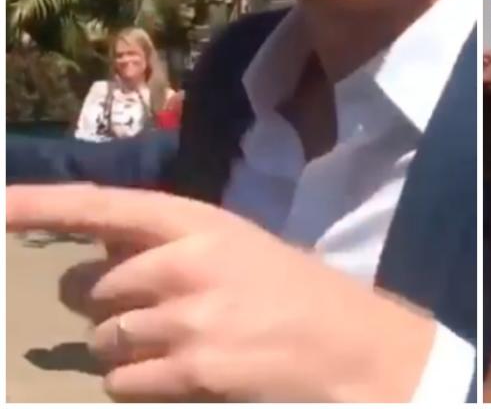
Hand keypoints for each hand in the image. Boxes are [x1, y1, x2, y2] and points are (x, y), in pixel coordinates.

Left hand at [6, 184, 434, 401]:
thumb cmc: (290, 287)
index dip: (46, 206)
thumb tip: (96, 250)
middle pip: (91, 287)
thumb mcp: (233, 244)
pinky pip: (123, 381)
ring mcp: (187, 319)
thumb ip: (168, 243)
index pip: (105, 207)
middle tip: (146, 307)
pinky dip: (139, 380)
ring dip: (124, 346)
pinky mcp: (192, 371)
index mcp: (200, 222)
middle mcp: (186, 263)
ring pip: (102, 339)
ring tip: (178, 341)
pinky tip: (183, 371)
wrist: (346, 341)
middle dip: (102, 301)